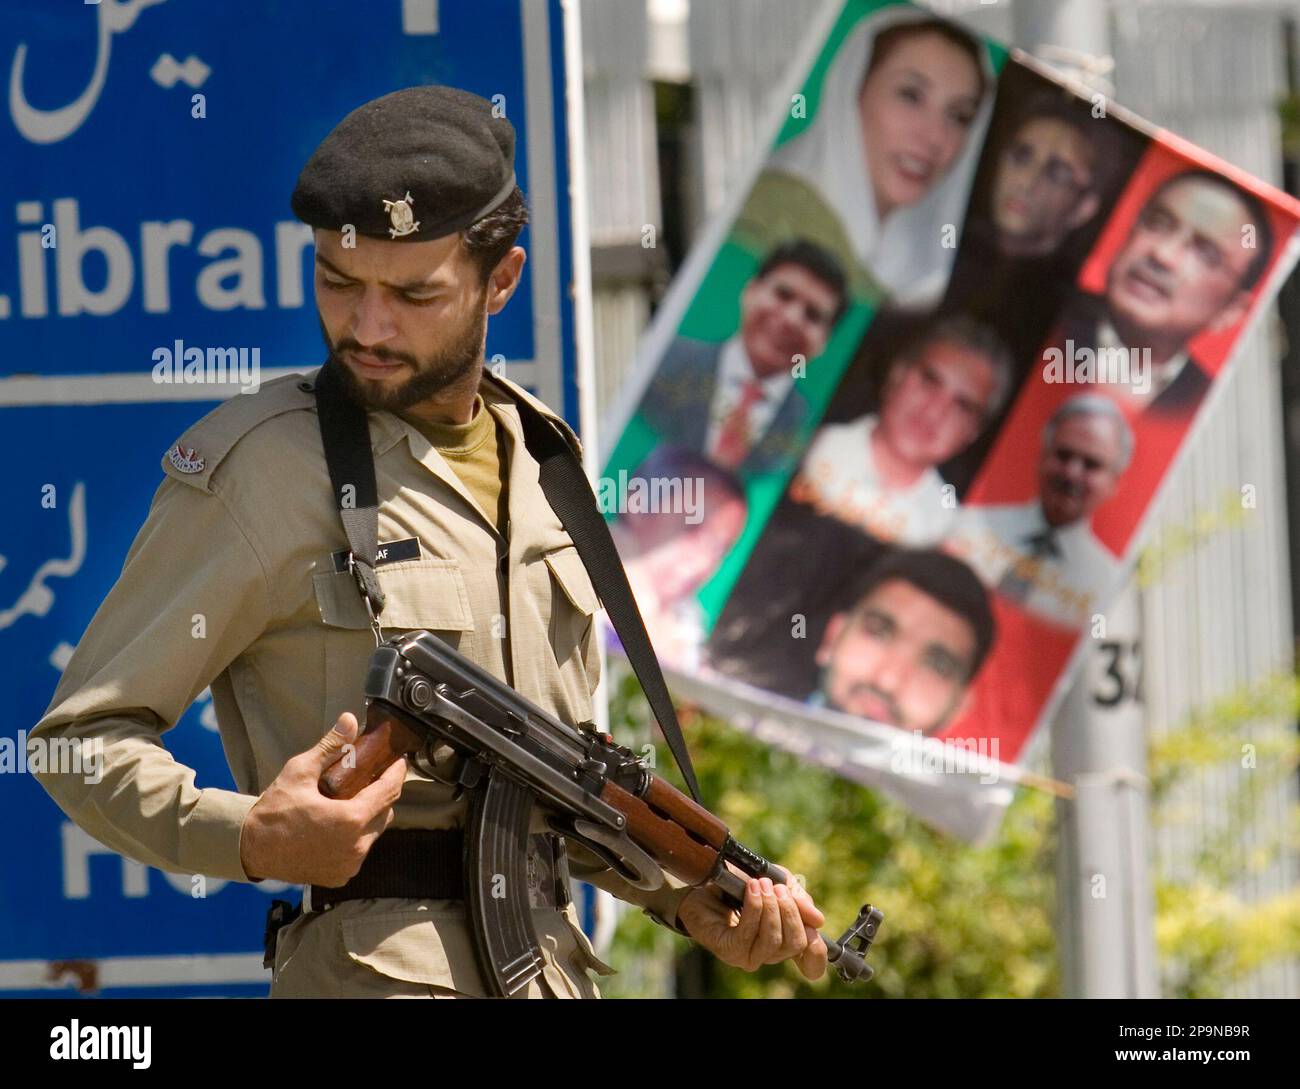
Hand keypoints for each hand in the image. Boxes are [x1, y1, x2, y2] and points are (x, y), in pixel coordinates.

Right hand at [239, 712, 407, 885]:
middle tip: (368, 779)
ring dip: (368, 817)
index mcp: (351, 820)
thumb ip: (330, 746)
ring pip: (373, 834)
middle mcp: (356, 847)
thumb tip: (349, 720)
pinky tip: (339, 825)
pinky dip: (355, 837)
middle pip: (384, 813)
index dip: (397, 774)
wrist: (249, 848)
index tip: (398, 761)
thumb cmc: (274, 810)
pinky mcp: (340, 876)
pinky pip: (359, 851)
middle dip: (380, 794)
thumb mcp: (301, 771)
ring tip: (350, 801)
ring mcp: (349, 865)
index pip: (389, 792)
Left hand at [677, 872, 828, 980]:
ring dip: (770, 907)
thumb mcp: (775, 881)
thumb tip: (817, 919)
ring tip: (761, 884)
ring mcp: (749, 955)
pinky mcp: (729, 950)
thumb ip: (796, 897)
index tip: (813, 925)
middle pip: (795, 944)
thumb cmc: (739, 884)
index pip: (810, 962)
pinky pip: (748, 934)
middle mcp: (769, 953)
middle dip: (789, 911)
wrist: (704, 882)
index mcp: (784, 940)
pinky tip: (751, 889)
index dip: (817, 950)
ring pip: (773, 940)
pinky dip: (753, 908)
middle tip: (778, 888)